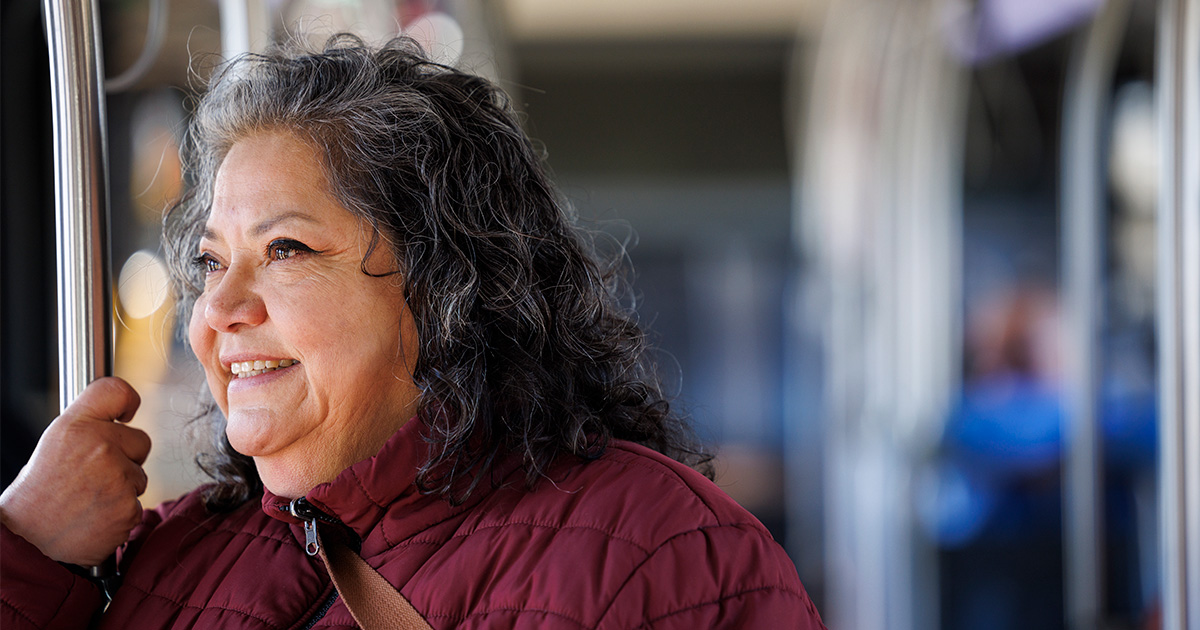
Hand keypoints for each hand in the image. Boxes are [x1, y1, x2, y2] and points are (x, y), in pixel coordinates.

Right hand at [0, 377, 150, 566]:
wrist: (28, 537)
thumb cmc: (42, 489)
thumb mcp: (57, 441)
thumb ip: (91, 422)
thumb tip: (124, 405)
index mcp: (77, 425)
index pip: (116, 391)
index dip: (128, 401)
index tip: (127, 412)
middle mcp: (99, 445)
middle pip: (142, 440)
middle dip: (126, 457)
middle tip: (92, 474)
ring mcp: (116, 477)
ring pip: (140, 476)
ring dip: (123, 487)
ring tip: (90, 496)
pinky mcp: (127, 508)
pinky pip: (138, 504)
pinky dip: (121, 512)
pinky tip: (96, 515)